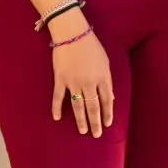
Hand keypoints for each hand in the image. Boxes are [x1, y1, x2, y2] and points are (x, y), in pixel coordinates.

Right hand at [49, 11, 113, 137]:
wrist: (71, 32)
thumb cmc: (90, 45)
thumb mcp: (105, 61)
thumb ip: (107, 80)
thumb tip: (110, 97)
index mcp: (102, 77)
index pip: (107, 100)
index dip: (107, 113)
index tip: (107, 124)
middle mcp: (89, 82)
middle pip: (93, 106)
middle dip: (95, 122)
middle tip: (96, 134)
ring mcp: (73, 82)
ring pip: (78, 105)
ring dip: (81, 120)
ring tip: (83, 131)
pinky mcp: (60, 79)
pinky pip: (58, 97)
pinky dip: (57, 108)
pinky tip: (57, 118)